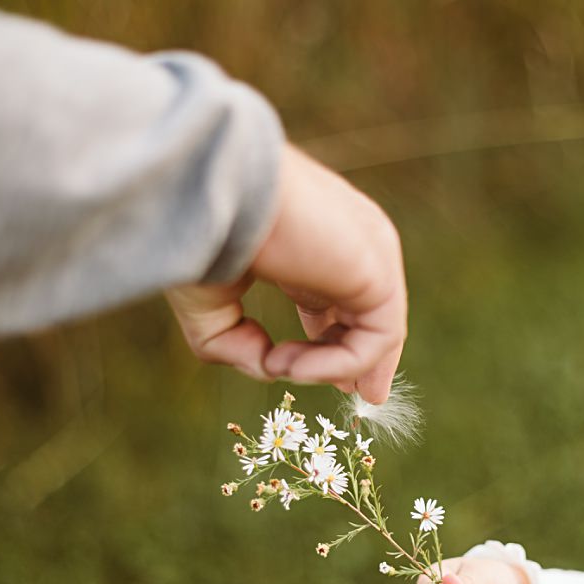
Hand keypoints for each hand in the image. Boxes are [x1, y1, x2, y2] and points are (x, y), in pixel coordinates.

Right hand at [166, 144, 406, 403]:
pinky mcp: (380, 272)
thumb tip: (271, 370)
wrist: (214, 187)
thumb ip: (236, 346)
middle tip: (362, 397)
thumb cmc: (204, 232)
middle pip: (374, 314)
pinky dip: (334, 363)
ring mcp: (369, 255)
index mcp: (313, 240)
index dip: (335, 339)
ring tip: (280, 366)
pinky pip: (376, 339)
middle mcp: (348, 245)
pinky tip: (289, 362)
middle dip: (366, 359)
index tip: (323, 371)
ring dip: (327, 366)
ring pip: (375, 333)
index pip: (341, 295)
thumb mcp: (210, 303)